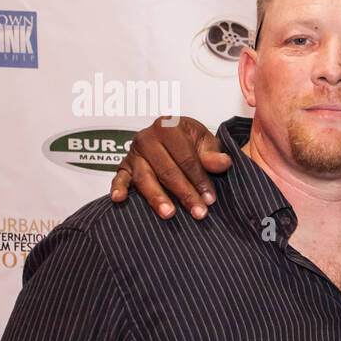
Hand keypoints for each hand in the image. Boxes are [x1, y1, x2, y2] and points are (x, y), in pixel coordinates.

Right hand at [109, 116, 230, 219]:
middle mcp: (148, 137)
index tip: (210, 198)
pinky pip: (119, 177)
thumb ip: (213, 154)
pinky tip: (119, 199)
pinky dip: (118, 187)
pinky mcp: (124, 165)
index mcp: (170, 126)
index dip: (199, 179)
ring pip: (145, 177)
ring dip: (157, 197)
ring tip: (169, 214)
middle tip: (198, 212)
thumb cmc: (191, 141)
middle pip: (167, 170)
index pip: (186, 158)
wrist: (174, 137)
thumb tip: (223, 163)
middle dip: (184, 193)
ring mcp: (134, 152)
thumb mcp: (206, 143)